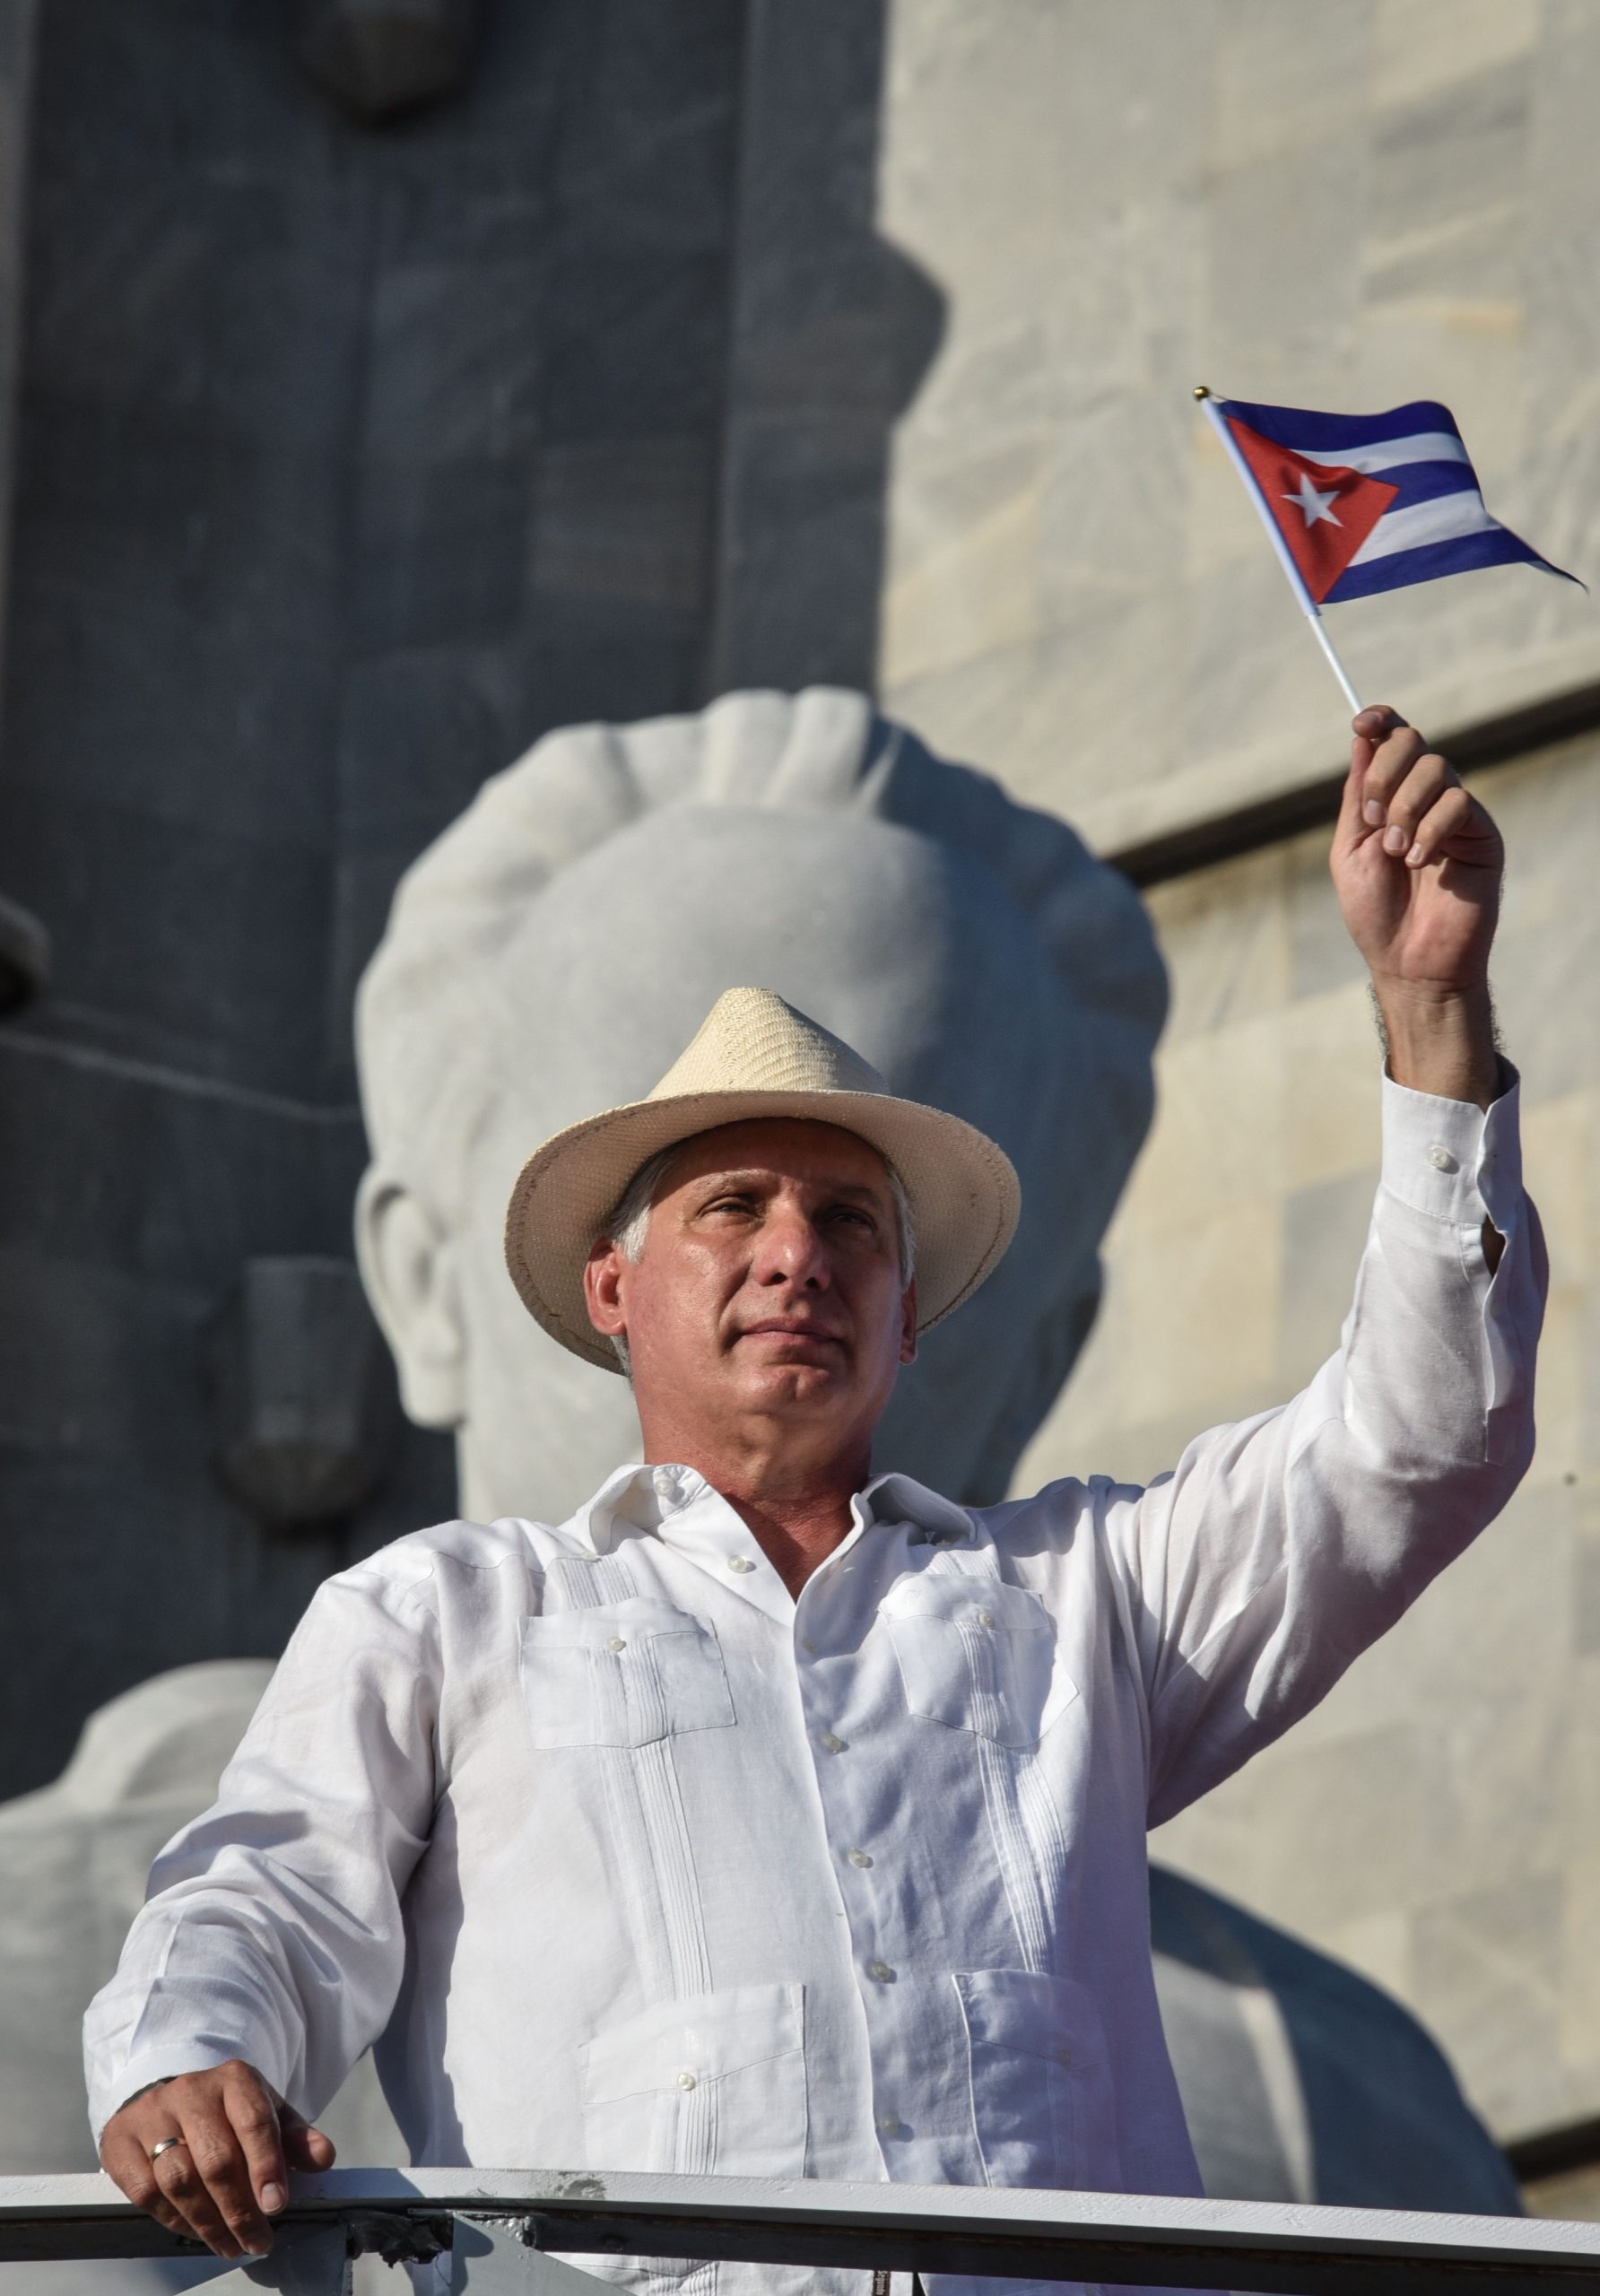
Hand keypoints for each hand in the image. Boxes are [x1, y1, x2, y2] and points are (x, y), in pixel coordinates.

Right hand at [99, 2060, 334, 2258]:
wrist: (169, 2098)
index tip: (277, 2206)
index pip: (254, 2122)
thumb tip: (322, 2157)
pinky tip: (195, 2230)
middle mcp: (190, 2091)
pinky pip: (146, 2192)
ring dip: (208, 2222)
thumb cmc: (227, 2113)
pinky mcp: (120, 2141)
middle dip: (239, 2210)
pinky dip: (173, 2219)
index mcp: (234, 2079)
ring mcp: (151, 2115)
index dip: (267, 2167)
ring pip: (179, 2180)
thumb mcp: (268, 2114)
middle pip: (216, 2159)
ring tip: (230, 2244)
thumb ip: (296, 2138)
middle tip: (256, 2240)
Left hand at [1331, 706, 1503, 1107]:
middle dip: (1385, 773)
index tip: (1361, 723)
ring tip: (1396, 851)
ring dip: (1405, 807)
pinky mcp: (1482, 834)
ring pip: (1437, 768)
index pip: (1392, 740)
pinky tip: (1420, 861)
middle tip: (1373, 818)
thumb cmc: (1375, 912)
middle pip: (1412, 743)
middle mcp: (1424, 798)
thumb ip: (1358, 795)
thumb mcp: (1350, 848)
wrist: (1407, 961)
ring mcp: (1455, 814)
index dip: (1380, 721)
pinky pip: (1458, 803)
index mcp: (1390, 797)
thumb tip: (1362, 737)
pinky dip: (1431, 828)